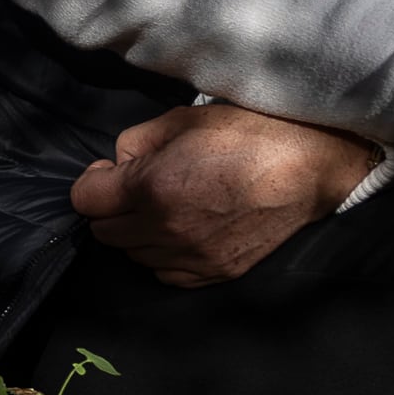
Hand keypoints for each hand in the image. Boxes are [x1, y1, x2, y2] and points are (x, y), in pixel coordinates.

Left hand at [68, 104, 378, 286]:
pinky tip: (183, 231)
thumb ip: (135, 142)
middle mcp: (164, 229)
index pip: (84, 200)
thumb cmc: (249, 133)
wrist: (308, 166)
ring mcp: (191, 257)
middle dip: (112, 209)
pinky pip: (167, 274)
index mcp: (150, 187)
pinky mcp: (216, 272)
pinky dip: (165, 255)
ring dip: (137, 234)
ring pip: (134, 256)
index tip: (110, 172)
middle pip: (104, 232)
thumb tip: (117, 164)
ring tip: (164, 209)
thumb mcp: (181, 120)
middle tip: (136, 188)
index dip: (93, 182)